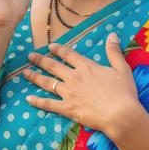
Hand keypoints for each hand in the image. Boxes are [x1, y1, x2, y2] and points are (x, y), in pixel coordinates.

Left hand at [22, 32, 141, 135]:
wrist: (120, 114)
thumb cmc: (123, 92)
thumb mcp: (122, 68)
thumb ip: (114, 51)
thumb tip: (112, 35)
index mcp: (86, 67)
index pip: (68, 54)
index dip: (58, 50)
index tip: (49, 47)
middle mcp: (73, 77)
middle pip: (52, 66)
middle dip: (40, 60)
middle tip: (30, 56)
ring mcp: (68, 93)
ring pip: (47, 82)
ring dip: (34, 77)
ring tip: (24, 73)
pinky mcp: (66, 108)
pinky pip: (48, 104)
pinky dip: (37, 101)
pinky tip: (28, 99)